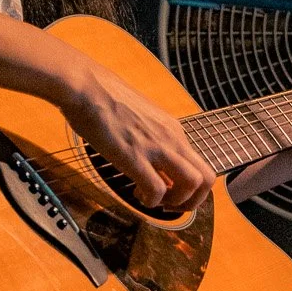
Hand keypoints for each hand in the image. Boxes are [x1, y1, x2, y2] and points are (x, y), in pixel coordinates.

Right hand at [59, 58, 215, 211]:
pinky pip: (157, 190)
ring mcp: (155, 146)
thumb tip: (150, 159)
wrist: (84, 86)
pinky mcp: (134, 156)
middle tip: (169, 205)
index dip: (190, 187)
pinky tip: (136, 195)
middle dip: (192, 201)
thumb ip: (151, 137)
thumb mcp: (140, 117)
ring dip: (176, 202)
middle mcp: (172, 137)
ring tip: (153, 200)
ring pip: (192, 184)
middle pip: (207, 178)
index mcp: (173, 129)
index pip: (200, 165)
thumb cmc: (104, 97)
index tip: (169, 190)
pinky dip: (150, 201)